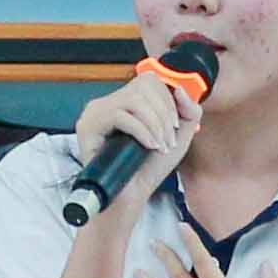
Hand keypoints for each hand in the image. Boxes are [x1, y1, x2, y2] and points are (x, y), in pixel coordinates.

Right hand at [72, 65, 204, 204]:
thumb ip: (189, 111)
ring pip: (133, 99)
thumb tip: (179, 89)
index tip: (175, 127)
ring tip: (159, 145)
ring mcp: (95, 113)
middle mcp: (108, 103)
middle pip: (144, 86)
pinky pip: (119, 115)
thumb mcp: (179, 137)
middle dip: (165, 114)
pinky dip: (142, 131)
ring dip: (155, 124)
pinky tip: (149, 146)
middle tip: (168, 141)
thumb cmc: (149, 169)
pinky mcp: (87, 126)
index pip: (150, 80)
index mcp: (126, 102)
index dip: (168, 100)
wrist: (130, 197)